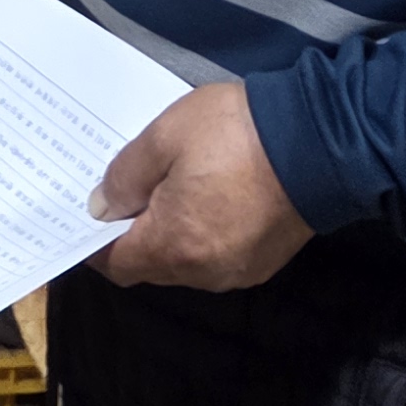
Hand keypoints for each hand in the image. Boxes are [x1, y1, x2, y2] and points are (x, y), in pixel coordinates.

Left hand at [85, 82, 314, 293]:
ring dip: (169, 237)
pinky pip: (215, 258)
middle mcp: (203, 271)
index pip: (116, 264)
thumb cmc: (233, 134)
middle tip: (126, 195)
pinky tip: (205, 200)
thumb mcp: (164, 137)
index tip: (86, 217)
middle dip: (132, 237)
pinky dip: (201, 237)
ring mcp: (237, 270)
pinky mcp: (263, 261)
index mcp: (173, 245)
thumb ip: (125, 176)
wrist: (318, 142)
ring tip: (166, 191)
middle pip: (150, 266)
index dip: (93, 244)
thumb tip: (101, 208)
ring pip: (184, 264)